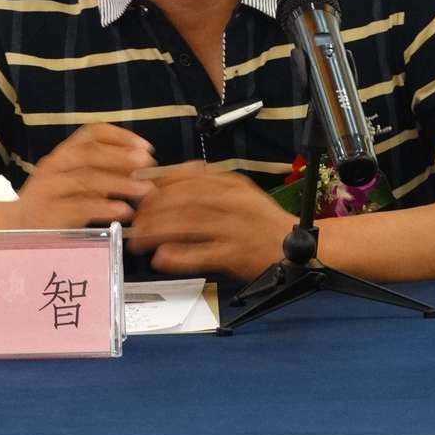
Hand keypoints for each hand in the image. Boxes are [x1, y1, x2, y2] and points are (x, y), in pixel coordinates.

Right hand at [9, 123, 156, 229]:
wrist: (11, 230)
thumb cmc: (52, 205)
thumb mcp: (75, 184)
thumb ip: (101, 174)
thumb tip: (140, 169)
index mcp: (63, 153)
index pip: (91, 133)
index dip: (120, 136)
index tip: (145, 146)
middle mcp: (53, 165)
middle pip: (90, 153)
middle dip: (123, 157)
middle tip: (149, 164)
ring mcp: (48, 188)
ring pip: (87, 179)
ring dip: (121, 183)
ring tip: (146, 191)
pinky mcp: (47, 214)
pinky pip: (80, 207)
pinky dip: (105, 208)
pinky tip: (125, 211)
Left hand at [128, 163, 295, 280]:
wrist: (298, 245)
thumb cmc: (260, 220)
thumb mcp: (237, 191)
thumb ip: (206, 184)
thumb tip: (164, 183)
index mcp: (230, 183)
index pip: (187, 176)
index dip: (159, 185)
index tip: (141, 193)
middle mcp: (231, 201)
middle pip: (183, 199)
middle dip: (153, 209)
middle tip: (135, 220)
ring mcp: (234, 227)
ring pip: (188, 224)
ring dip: (158, 232)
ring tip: (139, 240)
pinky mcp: (235, 254)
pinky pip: (201, 254)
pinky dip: (178, 257)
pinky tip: (161, 258)